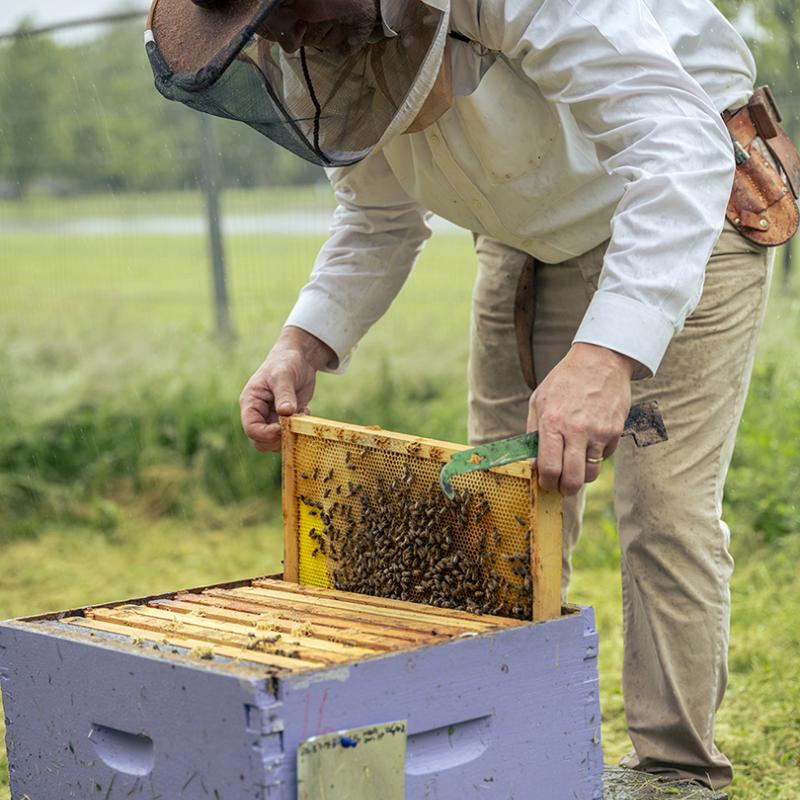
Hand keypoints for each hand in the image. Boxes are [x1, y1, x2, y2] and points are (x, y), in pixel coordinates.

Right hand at [239, 326, 334, 451]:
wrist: (299, 358)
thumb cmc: (285, 362)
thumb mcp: (283, 375)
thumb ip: (284, 394)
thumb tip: (286, 413)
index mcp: (250, 403)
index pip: (251, 429)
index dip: (266, 434)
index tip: (283, 427)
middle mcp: (259, 414)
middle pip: (260, 441)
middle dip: (278, 439)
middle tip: (294, 426)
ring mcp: (272, 418)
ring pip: (275, 442)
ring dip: (291, 435)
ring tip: (301, 414)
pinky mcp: (286, 420)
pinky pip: (290, 434)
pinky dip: (299, 430)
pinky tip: (305, 411)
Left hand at [528, 343, 636, 494]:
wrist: (600, 360)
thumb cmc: (565, 381)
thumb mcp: (539, 401)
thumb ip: (533, 432)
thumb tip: (532, 462)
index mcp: (552, 423)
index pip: (550, 468)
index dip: (547, 482)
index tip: (546, 483)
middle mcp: (576, 430)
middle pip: (573, 479)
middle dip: (565, 489)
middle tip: (562, 486)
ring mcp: (598, 432)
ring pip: (591, 473)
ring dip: (582, 476)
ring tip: (575, 465)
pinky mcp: (615, 431)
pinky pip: (605, 457)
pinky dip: (596, 456)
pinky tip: (591, 440)